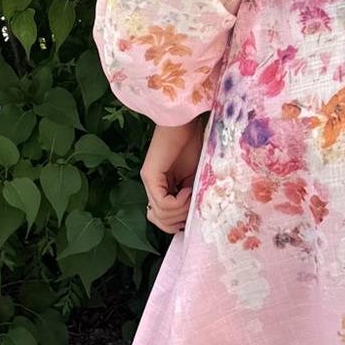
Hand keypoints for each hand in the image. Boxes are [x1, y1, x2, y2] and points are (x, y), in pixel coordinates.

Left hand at [141, 116, 205, 233]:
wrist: (185, 122)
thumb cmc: (192, 143)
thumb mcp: (195, 178)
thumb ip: (191, 197)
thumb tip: (192, 218)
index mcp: (161, 188)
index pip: (162, 219)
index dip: (178, 222)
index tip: (194, 212)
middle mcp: (151, 187)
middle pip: (160, 221)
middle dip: (180, 219)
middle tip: (193, 204)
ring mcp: (149, 182)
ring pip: (161, 216)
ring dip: (181, 210)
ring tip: (192, 193)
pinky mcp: (150, 176)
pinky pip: (163, 204)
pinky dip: (179, 202)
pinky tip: (188, 189)